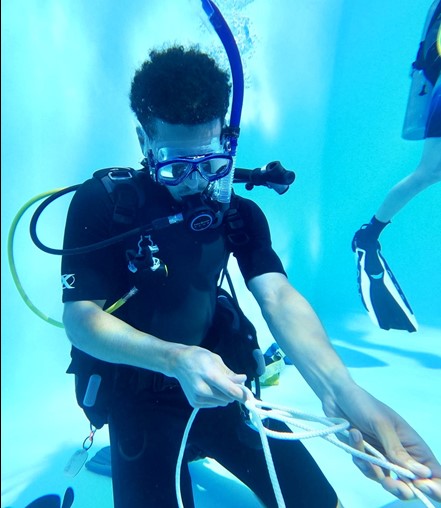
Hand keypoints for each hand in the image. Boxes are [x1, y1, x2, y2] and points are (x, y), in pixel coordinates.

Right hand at [172, 345, 246, 407]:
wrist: (178, 362)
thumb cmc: (198, 357)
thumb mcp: (216, 360)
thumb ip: (229, 373)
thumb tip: (242, 380)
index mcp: (210, 375)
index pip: (230, 390)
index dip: (242, 395)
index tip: (251, 397)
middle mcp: (203, 389)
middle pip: (227, 399)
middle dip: (233, 393)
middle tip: (232, 383)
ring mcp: (197, 398)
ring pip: (222, 403)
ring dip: (225, 396)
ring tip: (216, 384)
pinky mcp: (194, 403)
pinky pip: (214, 404)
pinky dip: (216, 399)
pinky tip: (209, 388)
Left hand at [324, 384, 440, 501]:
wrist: (336, 395)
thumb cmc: (363, 404)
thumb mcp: (381, 424)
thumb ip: (397, 450)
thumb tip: (423, 474)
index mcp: (412, 444)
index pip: (433, 472)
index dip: (434, 486)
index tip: (422, 487)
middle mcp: (400, 454)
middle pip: (410, 485)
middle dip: (400, 488)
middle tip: (387, 482)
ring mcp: (382, 456)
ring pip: (386, 481)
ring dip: (373, 471)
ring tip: (362, 454)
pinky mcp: (365, 456)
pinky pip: (367, 470)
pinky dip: (359, 459)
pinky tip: (353, 436)